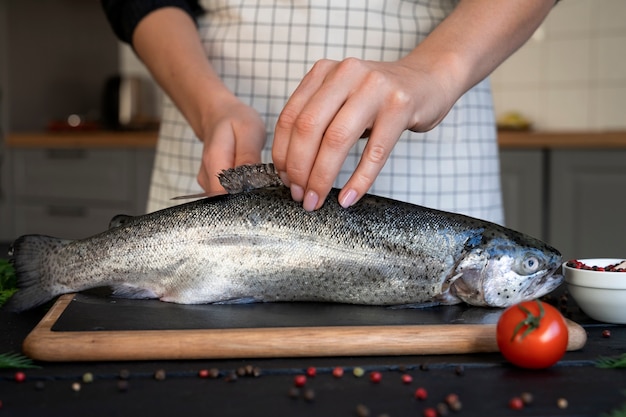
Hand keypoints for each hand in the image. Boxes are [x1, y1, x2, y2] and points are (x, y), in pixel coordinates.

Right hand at [197, 98, 265, 193]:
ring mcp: (207, 181)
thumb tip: (252, 182)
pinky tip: (249, 176)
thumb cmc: (236, 120)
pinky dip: (241, 188)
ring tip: (256, 174)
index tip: (261, 189)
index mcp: (213, 161)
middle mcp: (206, 175)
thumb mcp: (249, 131)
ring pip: (229, 198)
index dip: (244, 197)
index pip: (225, 194)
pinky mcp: (213, 184)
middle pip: (227, 199)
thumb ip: (248, 157)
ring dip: (245, 191)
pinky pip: (228, 193)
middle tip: (262, 178)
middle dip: (248, 195)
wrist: (220, 115)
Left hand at [272, 57, 454, 210]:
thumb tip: (290, 169)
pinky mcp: (401, 106)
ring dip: (322, 177)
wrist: (428, 79)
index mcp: (324, 72)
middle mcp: (346, 74)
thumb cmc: (379, 98)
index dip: (282, 154)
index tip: (285, 180)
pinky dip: (358, 180)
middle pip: (309, 127)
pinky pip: (375, 152)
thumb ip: (317, 120)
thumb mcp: (342, 98)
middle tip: (299, 195)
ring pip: (337, 139)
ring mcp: (375, 87)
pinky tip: (348, 198)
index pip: (290, 117)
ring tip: (316, 200)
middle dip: (299, 168)